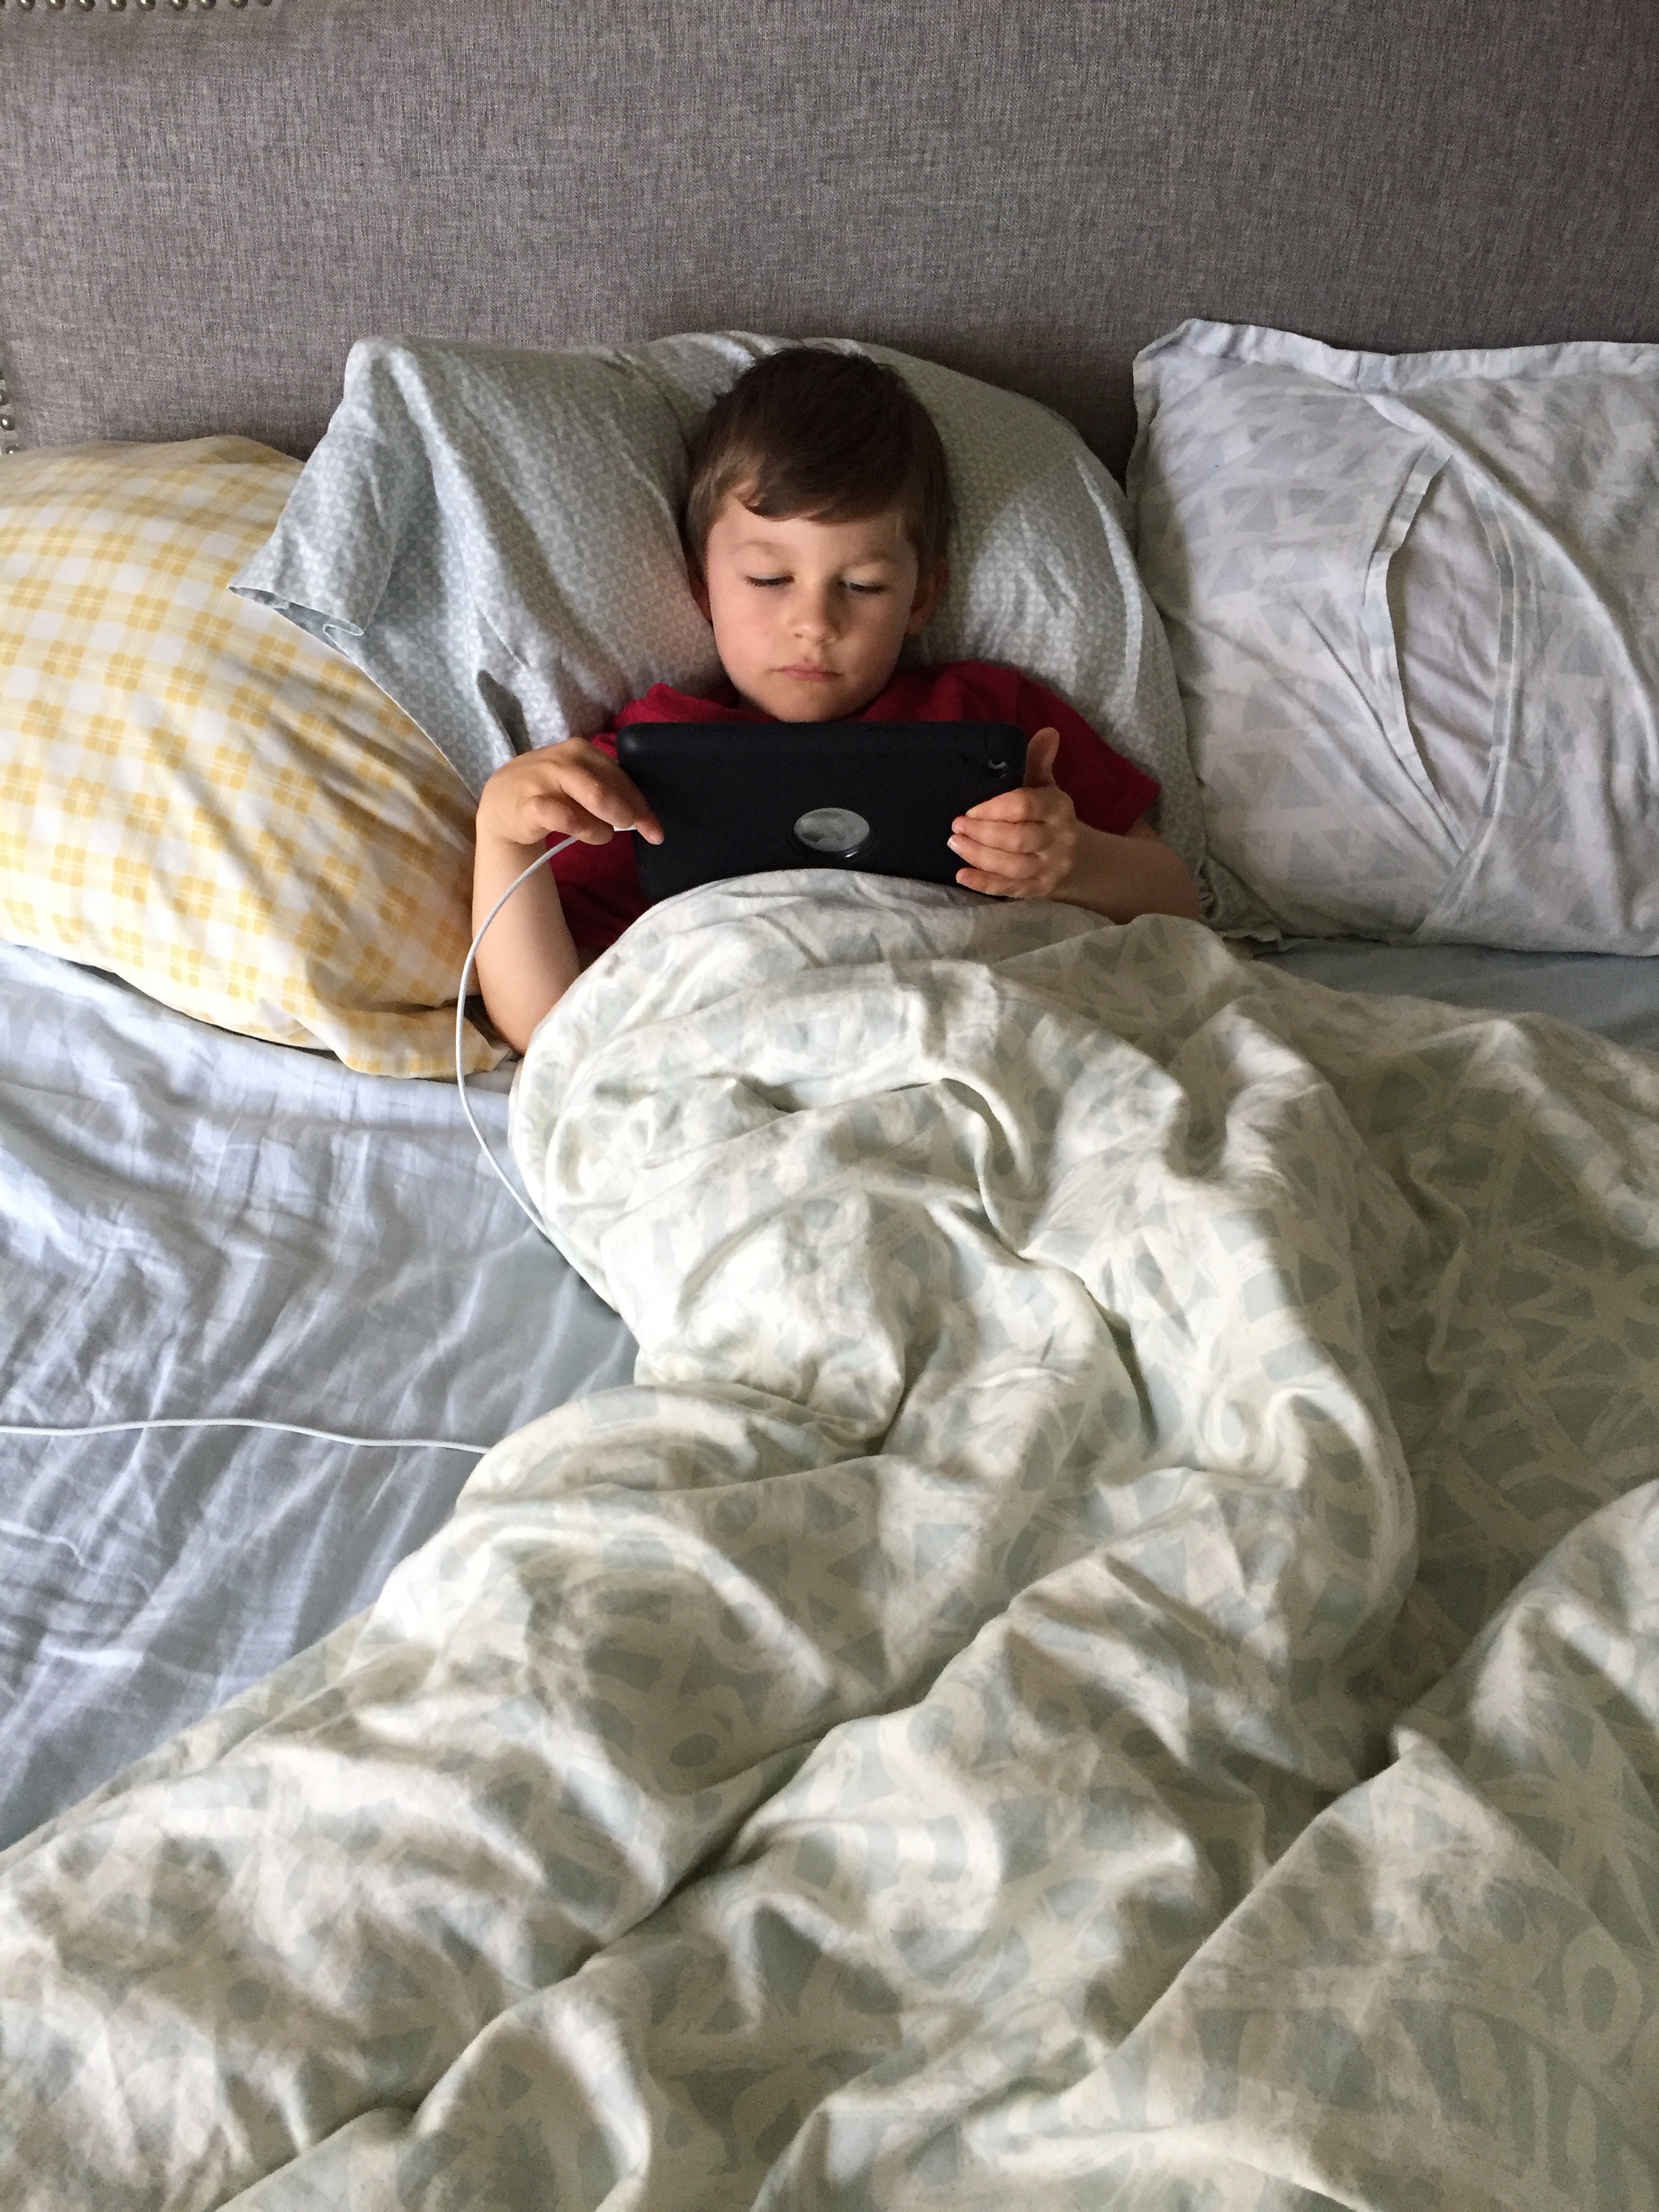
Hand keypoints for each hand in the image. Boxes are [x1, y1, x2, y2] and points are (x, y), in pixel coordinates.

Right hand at [476, 738, 662, 850]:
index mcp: (582, 750)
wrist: (501, 801)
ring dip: (607, 824)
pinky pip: (566, 817)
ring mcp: (546, 779)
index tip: (656, 829)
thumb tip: (642, 815)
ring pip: (594, 798)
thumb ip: (607, 790)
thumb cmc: (550, 791)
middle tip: (644, 833)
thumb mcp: (579, 781)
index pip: (620, 777)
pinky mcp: (531, 803)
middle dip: (632, 813)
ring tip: (603, 835)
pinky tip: (586, 835)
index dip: (641, 804)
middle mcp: (565, 758)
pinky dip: (583, 829)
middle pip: (610, 787)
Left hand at [947, 727, 1076, 898]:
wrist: (1079, 857)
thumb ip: (1037, 761)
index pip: (1025, 805)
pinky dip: (985, 883)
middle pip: (1018, 839)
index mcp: (1058, 808)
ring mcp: (1050, 867)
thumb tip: (1047, 732)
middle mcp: (1058, 839)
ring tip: (955, 844)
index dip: (994, 808)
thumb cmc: (1048, 815)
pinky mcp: (1040, 889)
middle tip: (956, 826)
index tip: (969, 808)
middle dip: (982, 833)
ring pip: (1013, 866)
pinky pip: (1011, 889)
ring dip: (980, 856)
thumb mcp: (1045, 786)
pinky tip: (962, 876)